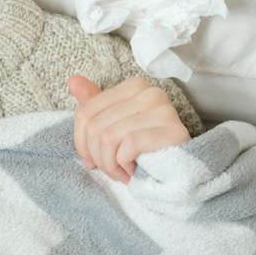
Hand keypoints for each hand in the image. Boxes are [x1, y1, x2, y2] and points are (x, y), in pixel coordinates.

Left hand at [69, 75, 189, 183]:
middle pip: (95, 127)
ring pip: (108, 138)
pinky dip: (125, 165)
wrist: (182, 173)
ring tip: (121, 173)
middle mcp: (149, 92)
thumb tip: (73, 81)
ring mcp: (162, 110)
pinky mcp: (171, 130)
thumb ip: (94, 104)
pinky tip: (134, 172)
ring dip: (110, 165)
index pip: (85, 112)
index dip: (81, 142)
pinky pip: (128, 147)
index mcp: (133, 86)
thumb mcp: (115, 126)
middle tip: (111, 171)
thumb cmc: (144, 149)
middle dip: (97, 157)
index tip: (91, 160)